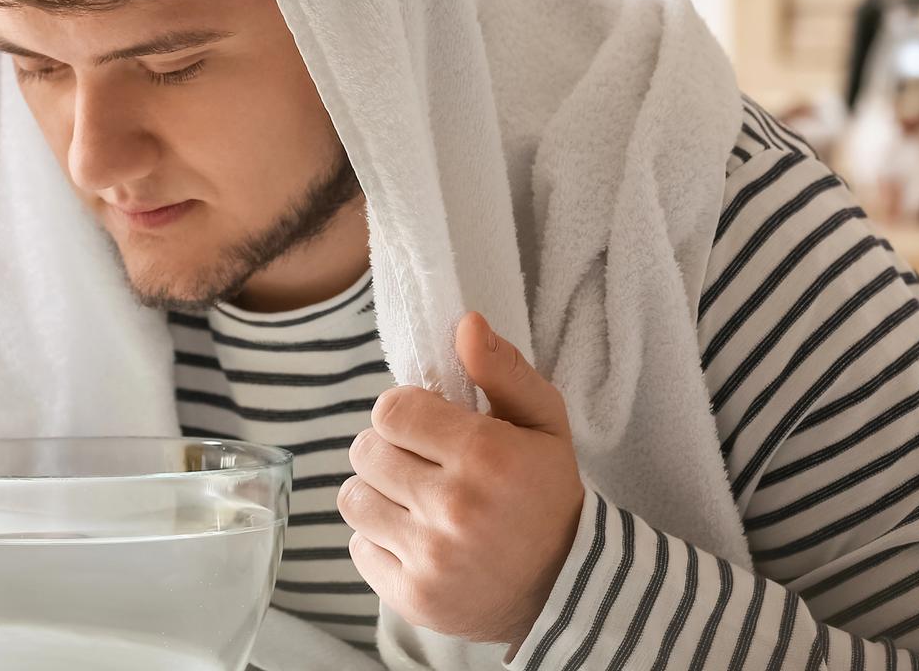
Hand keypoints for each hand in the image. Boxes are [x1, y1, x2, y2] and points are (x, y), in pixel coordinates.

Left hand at [338, 310, 583, 656]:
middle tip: (421, 464)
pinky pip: (358, 546)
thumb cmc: (547, 493)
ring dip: (376, 494)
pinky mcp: (413, 596)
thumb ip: (502, 369)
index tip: (426, 427)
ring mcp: (432, 558)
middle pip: (364, 451)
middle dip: (388, 450)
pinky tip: (416, 539)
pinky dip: (378, 540)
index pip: (390, 411)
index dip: (403, 413)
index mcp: (486, 456)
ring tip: (414, 501)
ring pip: (352, 499)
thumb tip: (465, 323)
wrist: (565, 587)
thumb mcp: (544, 423)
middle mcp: (455, 507)